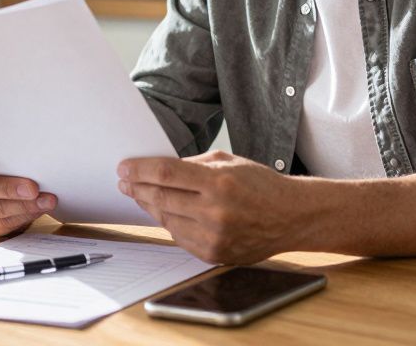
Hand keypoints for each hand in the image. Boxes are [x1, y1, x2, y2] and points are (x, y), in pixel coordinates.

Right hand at [0, 146, 57, 236]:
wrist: (4, 183)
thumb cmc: (1, 161)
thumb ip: (3, 149)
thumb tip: (28, 149)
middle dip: (9, 189)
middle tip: (32, 188)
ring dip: (24, 205)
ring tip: (46, 200)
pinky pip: (3, 224)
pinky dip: (24, 217)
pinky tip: (38, 209)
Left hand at [117, 150, 303, 263]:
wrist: (291, 216)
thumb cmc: (261, 185)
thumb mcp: (229, 162)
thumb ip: (194, 164)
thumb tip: (159, 169)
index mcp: (219, 182)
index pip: (166, 173)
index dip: (140, 170)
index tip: (124, 168)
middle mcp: (215, 211)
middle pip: (161, 198)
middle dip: (138, 188)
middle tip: (125, 181)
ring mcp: (214, 236)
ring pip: (167, 220)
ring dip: (150, 206)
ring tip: (141, 195)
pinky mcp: (214, 254)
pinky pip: (180, 238)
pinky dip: (169, 224)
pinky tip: (164, 213)